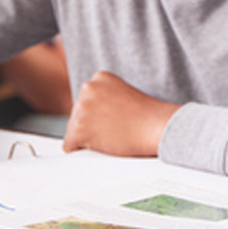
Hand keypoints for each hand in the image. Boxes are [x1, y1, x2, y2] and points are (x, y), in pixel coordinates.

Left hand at [63, 71, 178, 156]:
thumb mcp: (123, 94)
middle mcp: (88, 88)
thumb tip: (88, 116)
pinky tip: (102, 144)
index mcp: (99, 78)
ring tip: (114, 133)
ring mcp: (82, 108)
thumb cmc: (147, 116)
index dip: (101, 113)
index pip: (86, 101)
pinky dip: (82, 150)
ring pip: (74, 130)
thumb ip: (103, 99)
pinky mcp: (79, 129)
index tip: (118, 115)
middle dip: (93, 124)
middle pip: (77, 115)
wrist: (158, 126)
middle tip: (117, 126)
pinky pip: (69, 145)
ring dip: (90, 137)